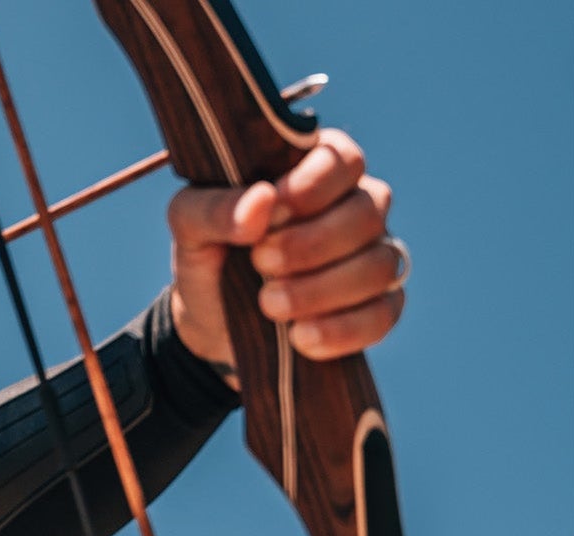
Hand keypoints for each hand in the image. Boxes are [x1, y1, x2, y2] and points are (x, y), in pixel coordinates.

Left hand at [166, 128, 405, 373]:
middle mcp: (356, 207)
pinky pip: (383, 314)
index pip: (342, 159)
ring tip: (269, 305)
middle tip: (261, 263)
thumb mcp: (190, 227)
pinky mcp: (378, 306)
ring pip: (380, 264)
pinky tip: (300, 337)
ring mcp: (374, 256)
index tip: (272, 212)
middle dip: (312, 243)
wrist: (213, 322)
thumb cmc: (210, 256)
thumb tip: (262, 200)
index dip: (313, 185)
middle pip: (368, 212)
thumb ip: (214, 207)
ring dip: (323, 289)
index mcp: (315, 171)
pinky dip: (342, 329)